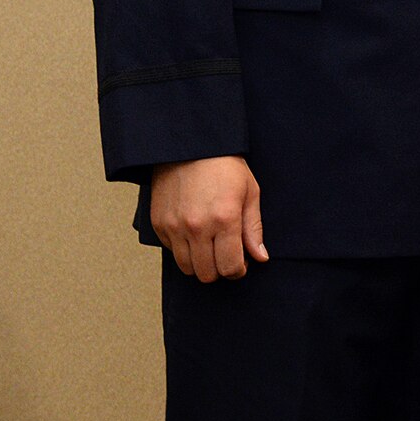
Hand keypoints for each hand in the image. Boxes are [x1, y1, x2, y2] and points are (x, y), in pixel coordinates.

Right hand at [150, 156, 268, 281]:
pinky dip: (184, 250)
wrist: (191, 147)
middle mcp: (197, 227)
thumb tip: (260, 257)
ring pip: (187, 268)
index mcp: (225, 219)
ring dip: (201, 264)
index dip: (238, 271)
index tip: (241, 264)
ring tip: (211, 247)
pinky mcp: (159, 225)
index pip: (230, 267)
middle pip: (207, 274)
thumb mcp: (250, 193)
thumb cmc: (225, 167)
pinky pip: (172, 252)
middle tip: (227, 256)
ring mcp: (175, 227)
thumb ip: (253, 229)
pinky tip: (194, 235)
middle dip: (220, 270)